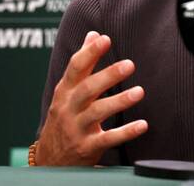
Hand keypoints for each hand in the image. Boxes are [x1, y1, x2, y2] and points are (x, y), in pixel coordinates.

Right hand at [35, 32, 147, 165]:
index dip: (89, 52)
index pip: (75, 68)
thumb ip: (83, 63)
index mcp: (65, 91)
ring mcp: (77, 129)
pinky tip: (142, 124)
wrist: (50, 159)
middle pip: (87, 89)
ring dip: (119, 101)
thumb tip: (94, 34)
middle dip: (108, 76)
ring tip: (140, 92)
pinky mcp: (87, 147)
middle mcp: (69, 108)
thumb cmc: (64, 116)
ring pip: (97, 113)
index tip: (105, 39)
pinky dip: (126, 132)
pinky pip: (108, 139)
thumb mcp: (67, 90)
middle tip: (130, 64)